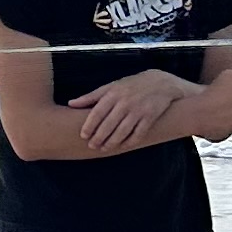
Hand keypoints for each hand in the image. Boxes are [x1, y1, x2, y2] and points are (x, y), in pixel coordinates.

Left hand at [68, 69, 194, 153]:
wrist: (161, 83)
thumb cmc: (131, 85)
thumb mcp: (110, 87)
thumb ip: (91, 96)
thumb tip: (71, 103)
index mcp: (113, 94)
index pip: (97, 112)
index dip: (89, 126)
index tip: (83, 135)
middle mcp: (125, 102)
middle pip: (109, 124)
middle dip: (99, 137)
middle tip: (91, 146)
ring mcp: (139, 110)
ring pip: (123, 131)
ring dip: (112, 142)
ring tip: (104, 148)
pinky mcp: (150, 117)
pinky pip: (139, 133)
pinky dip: (130, 142)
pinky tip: (122, 147)